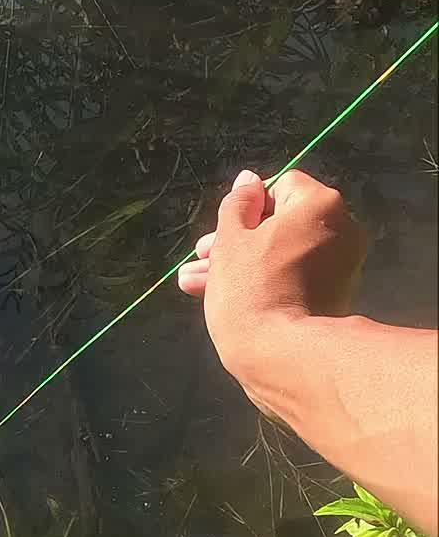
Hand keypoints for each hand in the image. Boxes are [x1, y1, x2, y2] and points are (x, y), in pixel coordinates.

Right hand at [177, 167, 368, 399]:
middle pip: (280, 223)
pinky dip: (264, 281)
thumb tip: (248, 181)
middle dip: (236, 239)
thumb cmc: (251, 288)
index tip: (223, 230)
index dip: (247, 206)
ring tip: (194, 282)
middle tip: (202, 256)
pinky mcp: (333, 296)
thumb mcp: (231, 239)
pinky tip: (217, 295)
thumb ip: (237, 204)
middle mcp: (341, 230)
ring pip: (281, 253)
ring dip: (240, 263)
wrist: (281, 355)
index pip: (281, 186)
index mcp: (321, 205)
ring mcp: (341, 266)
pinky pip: (294, 276)